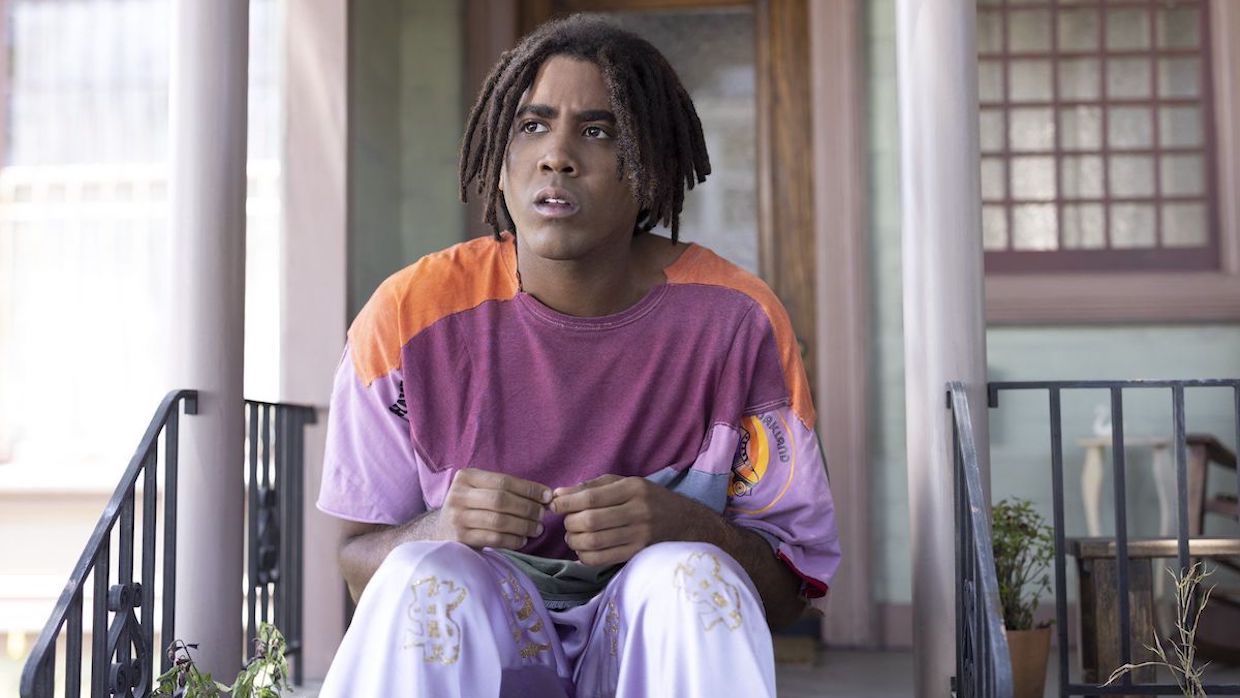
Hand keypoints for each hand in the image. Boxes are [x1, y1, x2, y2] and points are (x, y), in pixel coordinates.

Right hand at [437, 468, 551, 549]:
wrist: (440, 529)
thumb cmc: (470, 507)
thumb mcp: (480, 490)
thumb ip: (506, 490)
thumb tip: (545, 496)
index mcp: (466, 477)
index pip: (503, 481)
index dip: (529, 489)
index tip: (547, 496)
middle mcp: (458, 495)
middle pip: (501, 500)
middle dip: (527, 508)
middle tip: (542, 515)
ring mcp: (457, 518)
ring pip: (498, 521)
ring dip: (523, 525)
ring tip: (537, 529)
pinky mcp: (460, 539)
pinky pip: (493, 539)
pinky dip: (512, 540)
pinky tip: (523, 540)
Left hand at [551, 475, 707, 565]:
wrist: (686, 522)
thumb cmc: (649, 499)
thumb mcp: (625, 483)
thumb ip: (592, 486)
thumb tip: (557, 495)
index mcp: (632, 488)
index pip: (590, 497)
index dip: (566, 503)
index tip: (553, 505)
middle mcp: (637, 511)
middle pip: (589, 521)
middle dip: (569, 523)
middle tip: (567, 522)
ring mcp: (639, 535)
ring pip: (593, 542)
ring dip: (574, 541)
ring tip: (573, 537)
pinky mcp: (638, 553)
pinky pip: (602, 559)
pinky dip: (585, 557)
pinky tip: (583, 550)